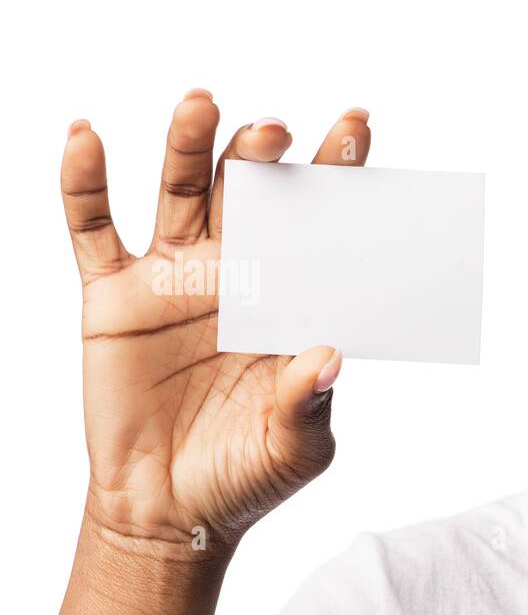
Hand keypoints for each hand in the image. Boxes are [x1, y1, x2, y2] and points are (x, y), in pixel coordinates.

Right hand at [60, 91, 371, 556]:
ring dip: (187, 145)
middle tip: (274, 133)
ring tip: (201, 103)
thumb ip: (310, 404)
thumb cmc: (246, 475)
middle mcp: (235, 273)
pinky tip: (87, 137)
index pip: (317, 225)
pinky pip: (94, 229)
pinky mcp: (113, 296)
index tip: (356, 127)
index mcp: (289, 299)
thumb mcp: (294, 449)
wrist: (170, 511)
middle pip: (250, 194)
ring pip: (179, 192)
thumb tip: (330, 358)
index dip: (335, 176)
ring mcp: (174, 279)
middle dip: (262, 158)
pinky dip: (85, 183)